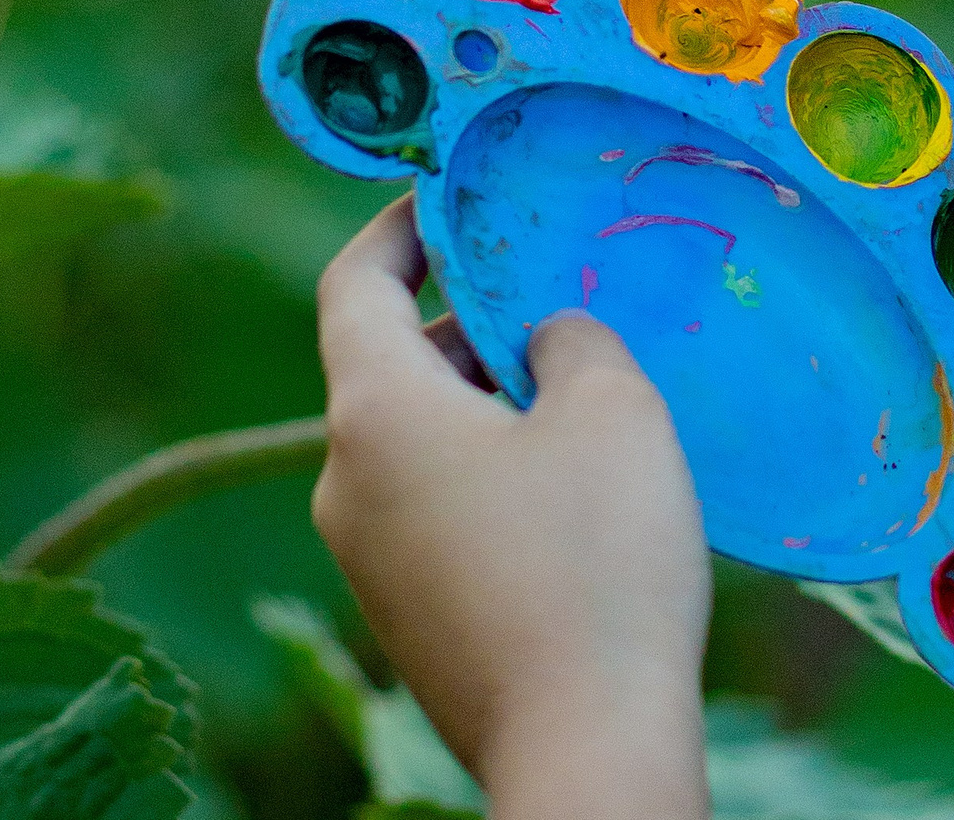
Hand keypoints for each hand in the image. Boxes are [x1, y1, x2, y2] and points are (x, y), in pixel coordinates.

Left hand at [313, 196, 709, 819]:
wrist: (586, 756)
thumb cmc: (595, 564)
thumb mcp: (609, 408)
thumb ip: (568, 338)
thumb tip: (540, 341)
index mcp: (373, 411)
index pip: (354, 282)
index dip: (399, 227)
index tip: (450, 197)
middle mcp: (344, 481)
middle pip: (389, 364)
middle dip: (467, 326)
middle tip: (553, 305)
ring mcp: (368, 561)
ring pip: (415, 441)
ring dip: (483, 405)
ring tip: (578, 403)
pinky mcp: (408, 620)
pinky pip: (433, 511)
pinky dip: (485, 476)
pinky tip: (570, 496)